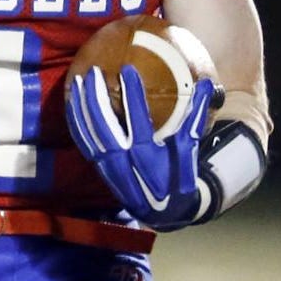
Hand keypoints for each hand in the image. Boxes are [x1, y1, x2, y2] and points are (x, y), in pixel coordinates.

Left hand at [67, 66, 213, 228]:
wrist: (162, 211)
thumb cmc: (179, 176)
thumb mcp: (190, 149)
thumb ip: (196, 117)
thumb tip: (208, 84)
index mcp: (148, 156)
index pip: (137, 120)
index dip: (131, 94)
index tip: (127, 69)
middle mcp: (125, 162)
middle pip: (104, 125)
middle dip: (96, 96)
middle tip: (93, 71)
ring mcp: (108, 166)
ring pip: (89, 133)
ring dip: (81, 106)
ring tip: (77, 80)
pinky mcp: (99, 168)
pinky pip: (83, 143)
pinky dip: (76, 122)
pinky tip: (72, 104)